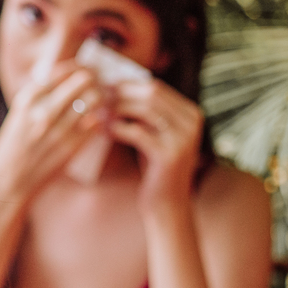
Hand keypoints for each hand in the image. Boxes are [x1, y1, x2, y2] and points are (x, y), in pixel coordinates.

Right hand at [0, 63, 106, 203]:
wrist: (7, 181)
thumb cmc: (13, 146)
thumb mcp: (19, 115)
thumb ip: (39, 96)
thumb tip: (62, 75)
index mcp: (27, 99)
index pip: (64, 70)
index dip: (79, 67)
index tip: (85, 71)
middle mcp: (43, 111)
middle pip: (84, 80)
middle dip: (95, 79)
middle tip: (98, 83)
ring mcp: (58, 129)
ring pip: (94, 99)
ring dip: (101, 97)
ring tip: (100, 100)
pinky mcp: (71, 147)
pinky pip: (95, 122)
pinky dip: (97, 119)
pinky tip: (92, 121)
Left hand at [108, 79, 203, 214]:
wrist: (167, 203)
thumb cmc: (154, 167)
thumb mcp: (153, 134)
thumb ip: (142, 113)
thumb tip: (113, 86)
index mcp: (190, 112)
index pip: (155, 86)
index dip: (127, 84)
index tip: (102, 86)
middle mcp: (192, 121)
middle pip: (151, 93)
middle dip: (120, 93)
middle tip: (95, 97)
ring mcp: (184, 137)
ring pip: (145, 108)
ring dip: (116, 109)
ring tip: (96, 113)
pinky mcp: (170, 154)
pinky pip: (138, 132)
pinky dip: (117, 128)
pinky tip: (103, 131)